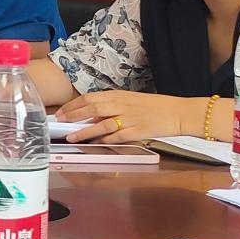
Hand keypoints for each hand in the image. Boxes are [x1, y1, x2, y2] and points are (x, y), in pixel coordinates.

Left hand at [57, 90, 195, 143]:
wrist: (179, 112)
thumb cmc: (154, 106)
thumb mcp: (130, 99)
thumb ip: (111, 105)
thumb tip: (90, 114)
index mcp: (119, 95)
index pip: (90, 98)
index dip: (73, 105)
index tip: (61, 112)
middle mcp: (122, 105)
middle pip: (92, 108)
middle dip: (73, 115)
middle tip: (60, 122)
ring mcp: (130, 118)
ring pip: (101, 124)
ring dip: (84, 131)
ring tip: (72, 137)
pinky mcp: (138, 131)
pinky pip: (117, 136)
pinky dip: (105, 140)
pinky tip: (95, 143)